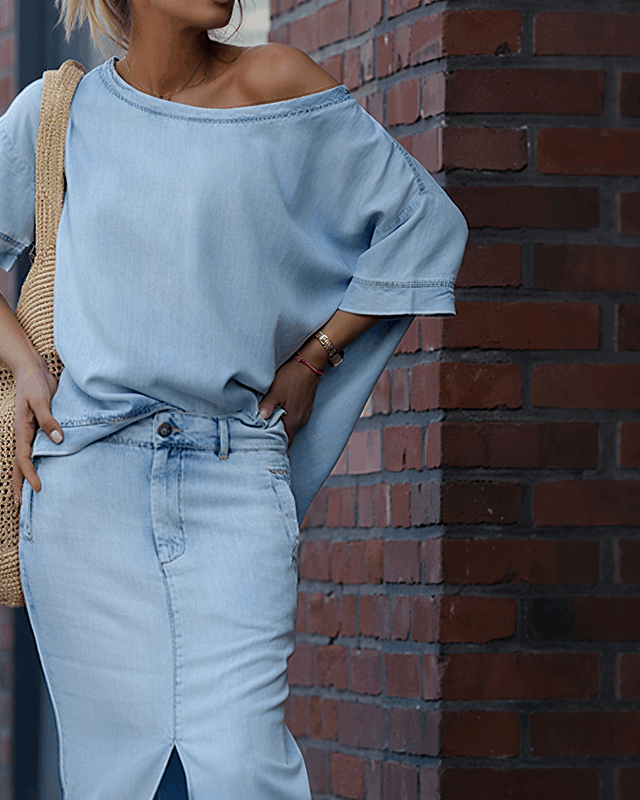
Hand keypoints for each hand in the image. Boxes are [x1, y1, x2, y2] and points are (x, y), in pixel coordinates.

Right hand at [13, 356, 63, 499]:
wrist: (33, 371)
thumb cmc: (35, 384)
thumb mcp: (41, 400)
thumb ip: (49, 419)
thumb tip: (58, 440)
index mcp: (22, 430)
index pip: (24, 458)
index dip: (30, 474)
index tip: (38, 488)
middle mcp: (24, 434)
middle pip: (20, 465)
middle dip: (21, 485)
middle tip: (23, 506)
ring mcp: (31, 432)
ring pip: (27, 459)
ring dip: (27, 477)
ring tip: (32, 495)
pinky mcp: (40, 428)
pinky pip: (37, 450)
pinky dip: (37, 462)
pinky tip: (46, 470)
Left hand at [258, 356, 321, 448]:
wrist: (310, 364)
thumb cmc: (292, 377)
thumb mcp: (275, 391)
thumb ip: (267, 406)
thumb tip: (260, 419)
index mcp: (293, 420)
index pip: (286, 442)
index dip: (277, 447)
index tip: (268, 450)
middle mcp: (301, 419)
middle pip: (288, 435)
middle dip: (277, 437)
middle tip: (264, 438)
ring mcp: (305, 412)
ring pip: (291, 425)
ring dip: (282, 426)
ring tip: (269, 425)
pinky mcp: (306, 406)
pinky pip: (296, 417)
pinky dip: (287, 418)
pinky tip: (280, 411)